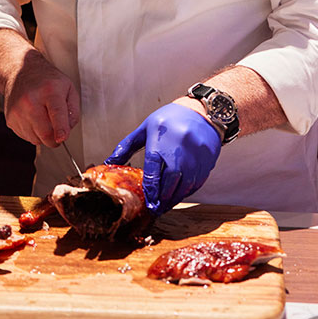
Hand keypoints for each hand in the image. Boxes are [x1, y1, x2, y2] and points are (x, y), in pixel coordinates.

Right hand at [3, 47, 79, 147]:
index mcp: (49, 90)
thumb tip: (67, 130)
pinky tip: (33, 117)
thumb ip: (73, 110)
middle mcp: (31, 100)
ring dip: (43, 135)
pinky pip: (26, 137)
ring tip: (43, 116)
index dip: (60, 128)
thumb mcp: (68, 87)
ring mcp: (18, 111)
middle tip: (58, 131)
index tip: (62, 138)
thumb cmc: (46, 80)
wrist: (20, 71)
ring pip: (36, 139)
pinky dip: (33, 133)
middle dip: (55, 139)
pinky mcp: (10, 119)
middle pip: (45, 133)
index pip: (56, 112)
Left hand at [105, 102, 220, 214]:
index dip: (150, 190)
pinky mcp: (207, 159)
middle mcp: (179, 148)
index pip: (153, 171)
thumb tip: (110, 162)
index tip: (149, 202)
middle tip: (157, 209)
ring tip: (168, 204)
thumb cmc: (170, 118)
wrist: (201, 110)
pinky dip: (188, 190)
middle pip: (171, 181)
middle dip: (163, 198)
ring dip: (176, 197)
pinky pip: (198, 181)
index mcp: (160, 139)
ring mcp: (196, 154)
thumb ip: (127, 146)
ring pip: (186, 184)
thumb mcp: (146, 128)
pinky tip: (181, 193)